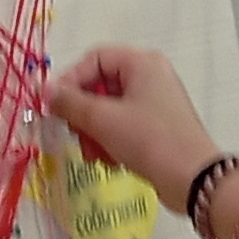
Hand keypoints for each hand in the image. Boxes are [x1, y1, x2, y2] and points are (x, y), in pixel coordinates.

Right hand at [43, 44, 222, 212]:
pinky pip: (122, 126)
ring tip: (95, 156)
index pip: (94, 59)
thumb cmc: (149, 140)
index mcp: (142, 63)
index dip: (70, 80)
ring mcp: (155, 103)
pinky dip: (111, 142)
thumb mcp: (103, 119)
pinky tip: (110, 161)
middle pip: (100, 85)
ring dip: (94, 133)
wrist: (193, 179)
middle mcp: (150, 77)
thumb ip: (70, 102)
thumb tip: (45, 89)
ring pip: (108, 110)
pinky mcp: (157, 127)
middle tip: (75, 136)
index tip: (55, 107)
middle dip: (84, 115)